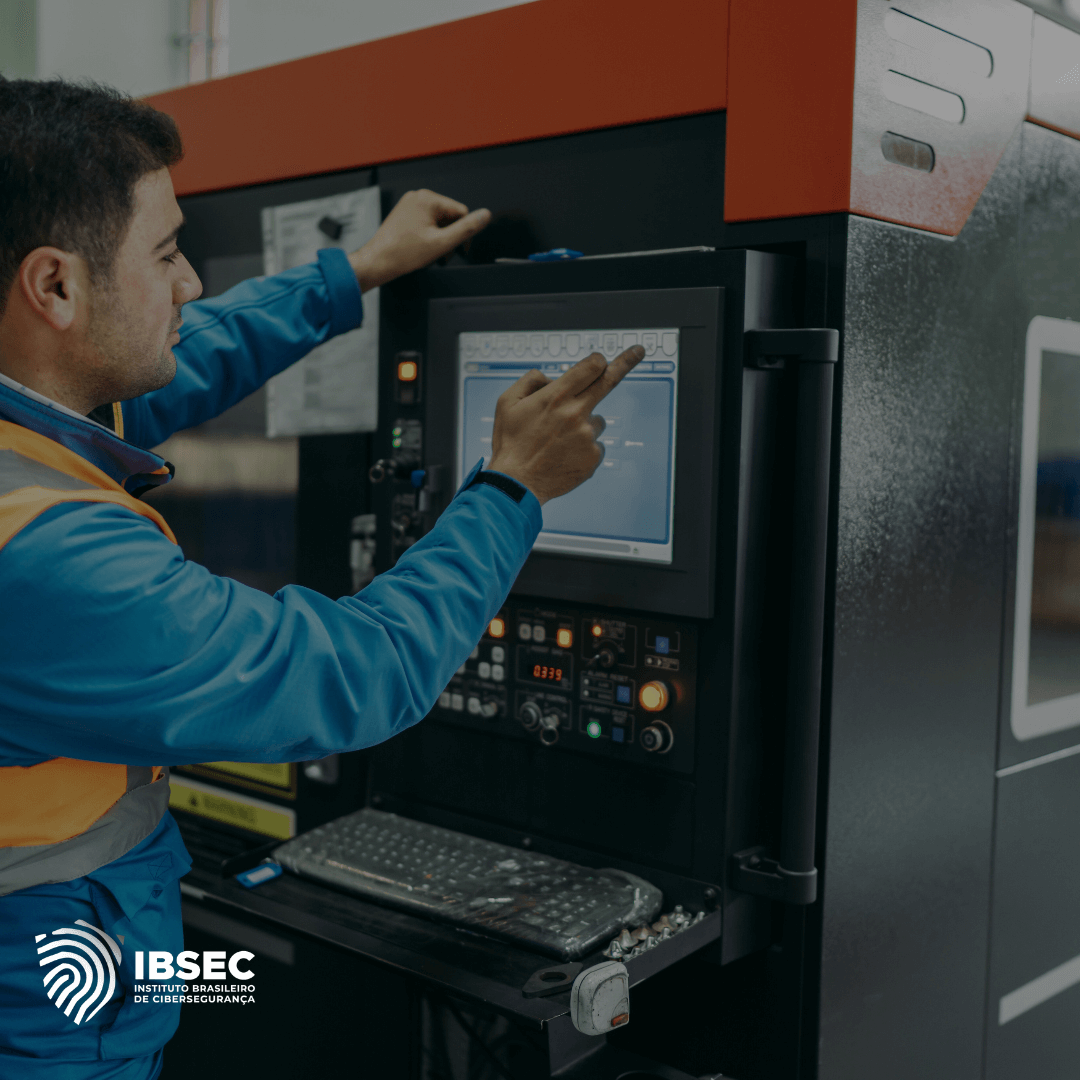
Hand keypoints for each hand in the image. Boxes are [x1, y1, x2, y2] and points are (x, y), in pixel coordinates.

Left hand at [348, 189, 490, 291]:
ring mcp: (410, 205)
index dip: (463, 233)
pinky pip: (426, 223)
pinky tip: (422, 248)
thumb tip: (485, 216)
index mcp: (427, 199)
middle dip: (449, 237)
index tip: (459, 250)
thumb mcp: (442, 243)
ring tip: (430, 253)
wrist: (378, 262)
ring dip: (439, 238)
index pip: (460, 212)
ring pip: (438, 222)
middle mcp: (418, 197)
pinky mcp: (405, 214)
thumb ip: (466, 229)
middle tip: (442, 254)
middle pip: (449, 217)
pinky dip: (428, 237)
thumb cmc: (402, 253)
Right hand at [487, 346, 644, 505]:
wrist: (516, 483)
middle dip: (626, 361)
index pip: (591, 366)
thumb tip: (552, 377)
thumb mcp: (507, 402)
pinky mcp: (593, 456)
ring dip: (584, 424)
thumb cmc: (510, 443)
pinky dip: (583, 448)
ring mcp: (587, 436)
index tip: (601, 359)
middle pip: (609, 381)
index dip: (597, 360)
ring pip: (596, 420)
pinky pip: (595, 445)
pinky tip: (564, 456)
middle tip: (639, 351)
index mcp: (556, 396)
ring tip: (558, 441)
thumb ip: (530, 380)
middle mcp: (576, 413)